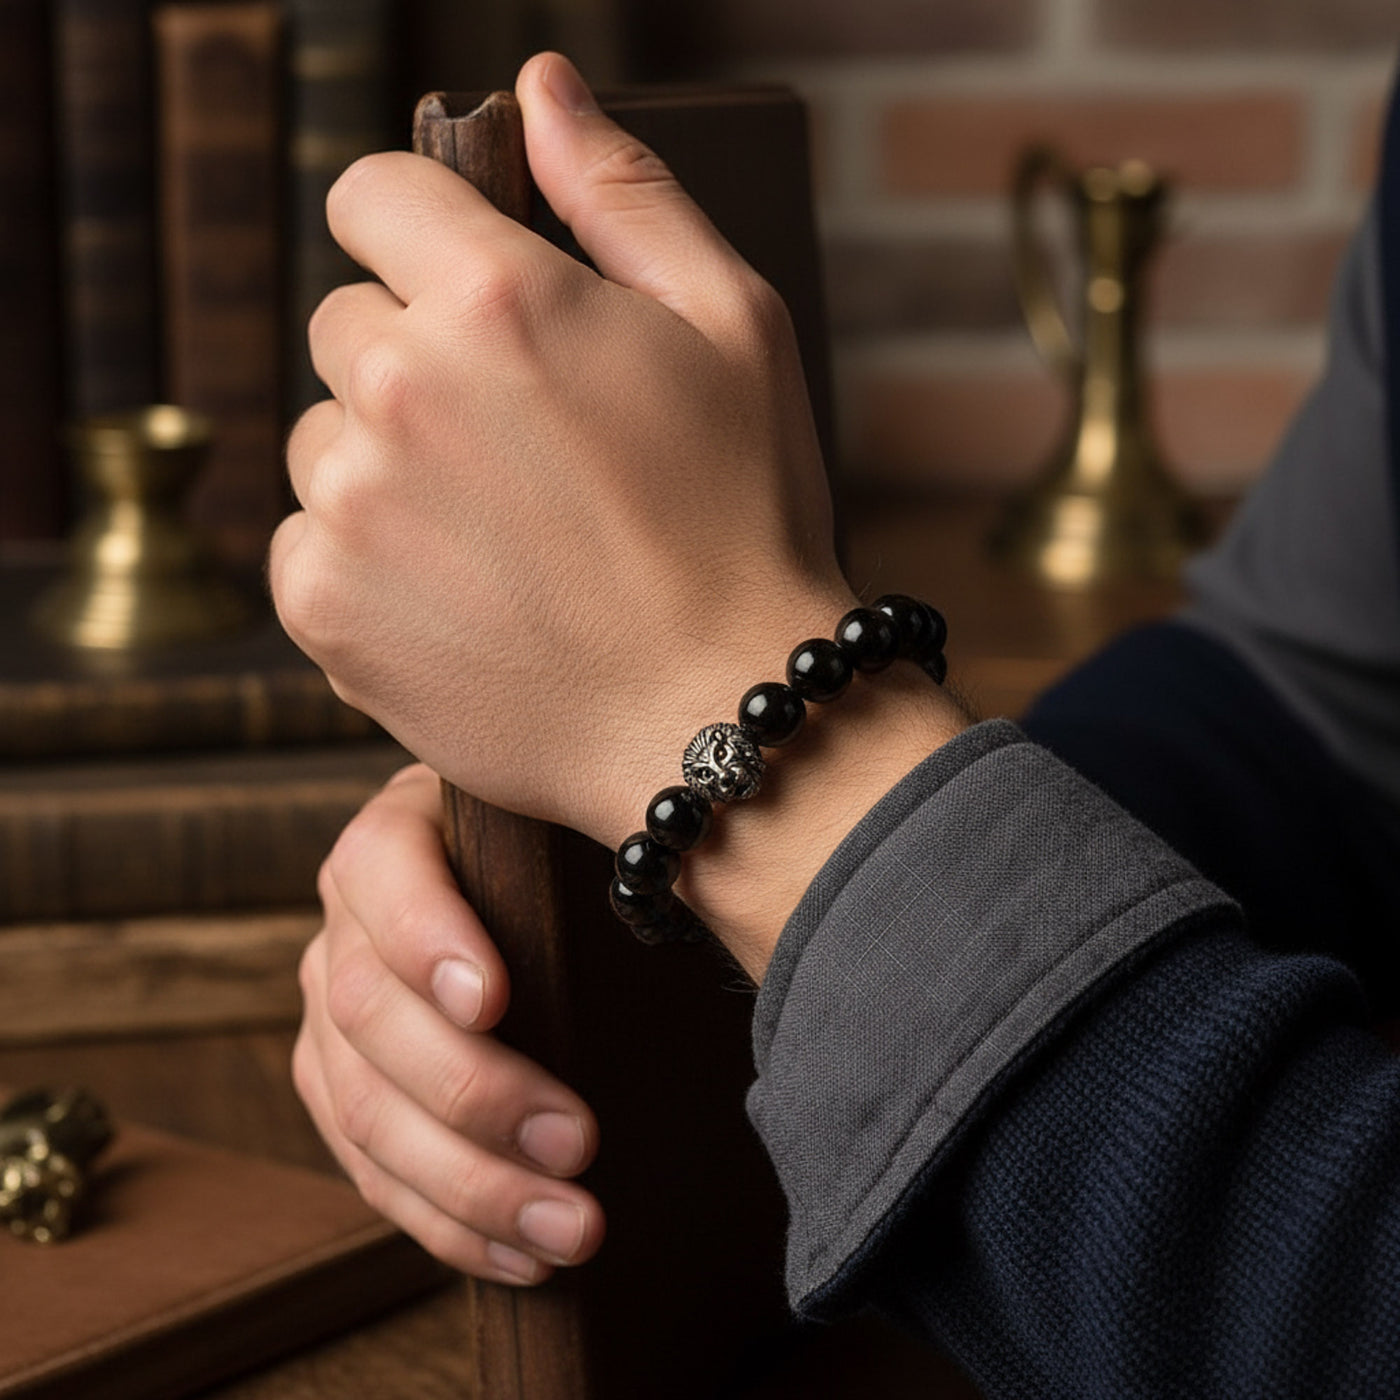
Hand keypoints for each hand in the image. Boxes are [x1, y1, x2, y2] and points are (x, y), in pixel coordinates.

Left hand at [270, 51, 853, 847]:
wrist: (719, 716)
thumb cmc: (745, 522)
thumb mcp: (735, 326)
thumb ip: (624, 191)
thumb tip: (542, 87)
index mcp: (495, 295)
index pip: (371, 193)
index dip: (419, 231)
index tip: (461, 285)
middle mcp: (399, 389)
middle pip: (344, 326)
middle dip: (417, 363)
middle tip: (518, 447)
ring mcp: (349, 507)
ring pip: (323, 440)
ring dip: (387, 467)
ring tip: (499, 535)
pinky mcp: (323, 608)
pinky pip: (305, 542)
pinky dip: (365, 563)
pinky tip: (461, 595)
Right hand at [293, 763, 604, 1282]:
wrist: (524, 899)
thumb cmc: (561, 861)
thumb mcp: (564, 837)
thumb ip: (581, 855)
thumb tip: (678, 895)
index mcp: (394, 839)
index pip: (385, 877)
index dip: (428, 942)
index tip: (493, 1000)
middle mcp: (345, 927)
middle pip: (370, 1014)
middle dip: (474, 1092)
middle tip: (577, 1142)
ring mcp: (330, 1017)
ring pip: (367, 1113)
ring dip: (470, 1185)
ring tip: (570, 1229)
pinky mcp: (338, 1092)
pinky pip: (371, 1174)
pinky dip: (450, 1225)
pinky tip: (523, 1257)